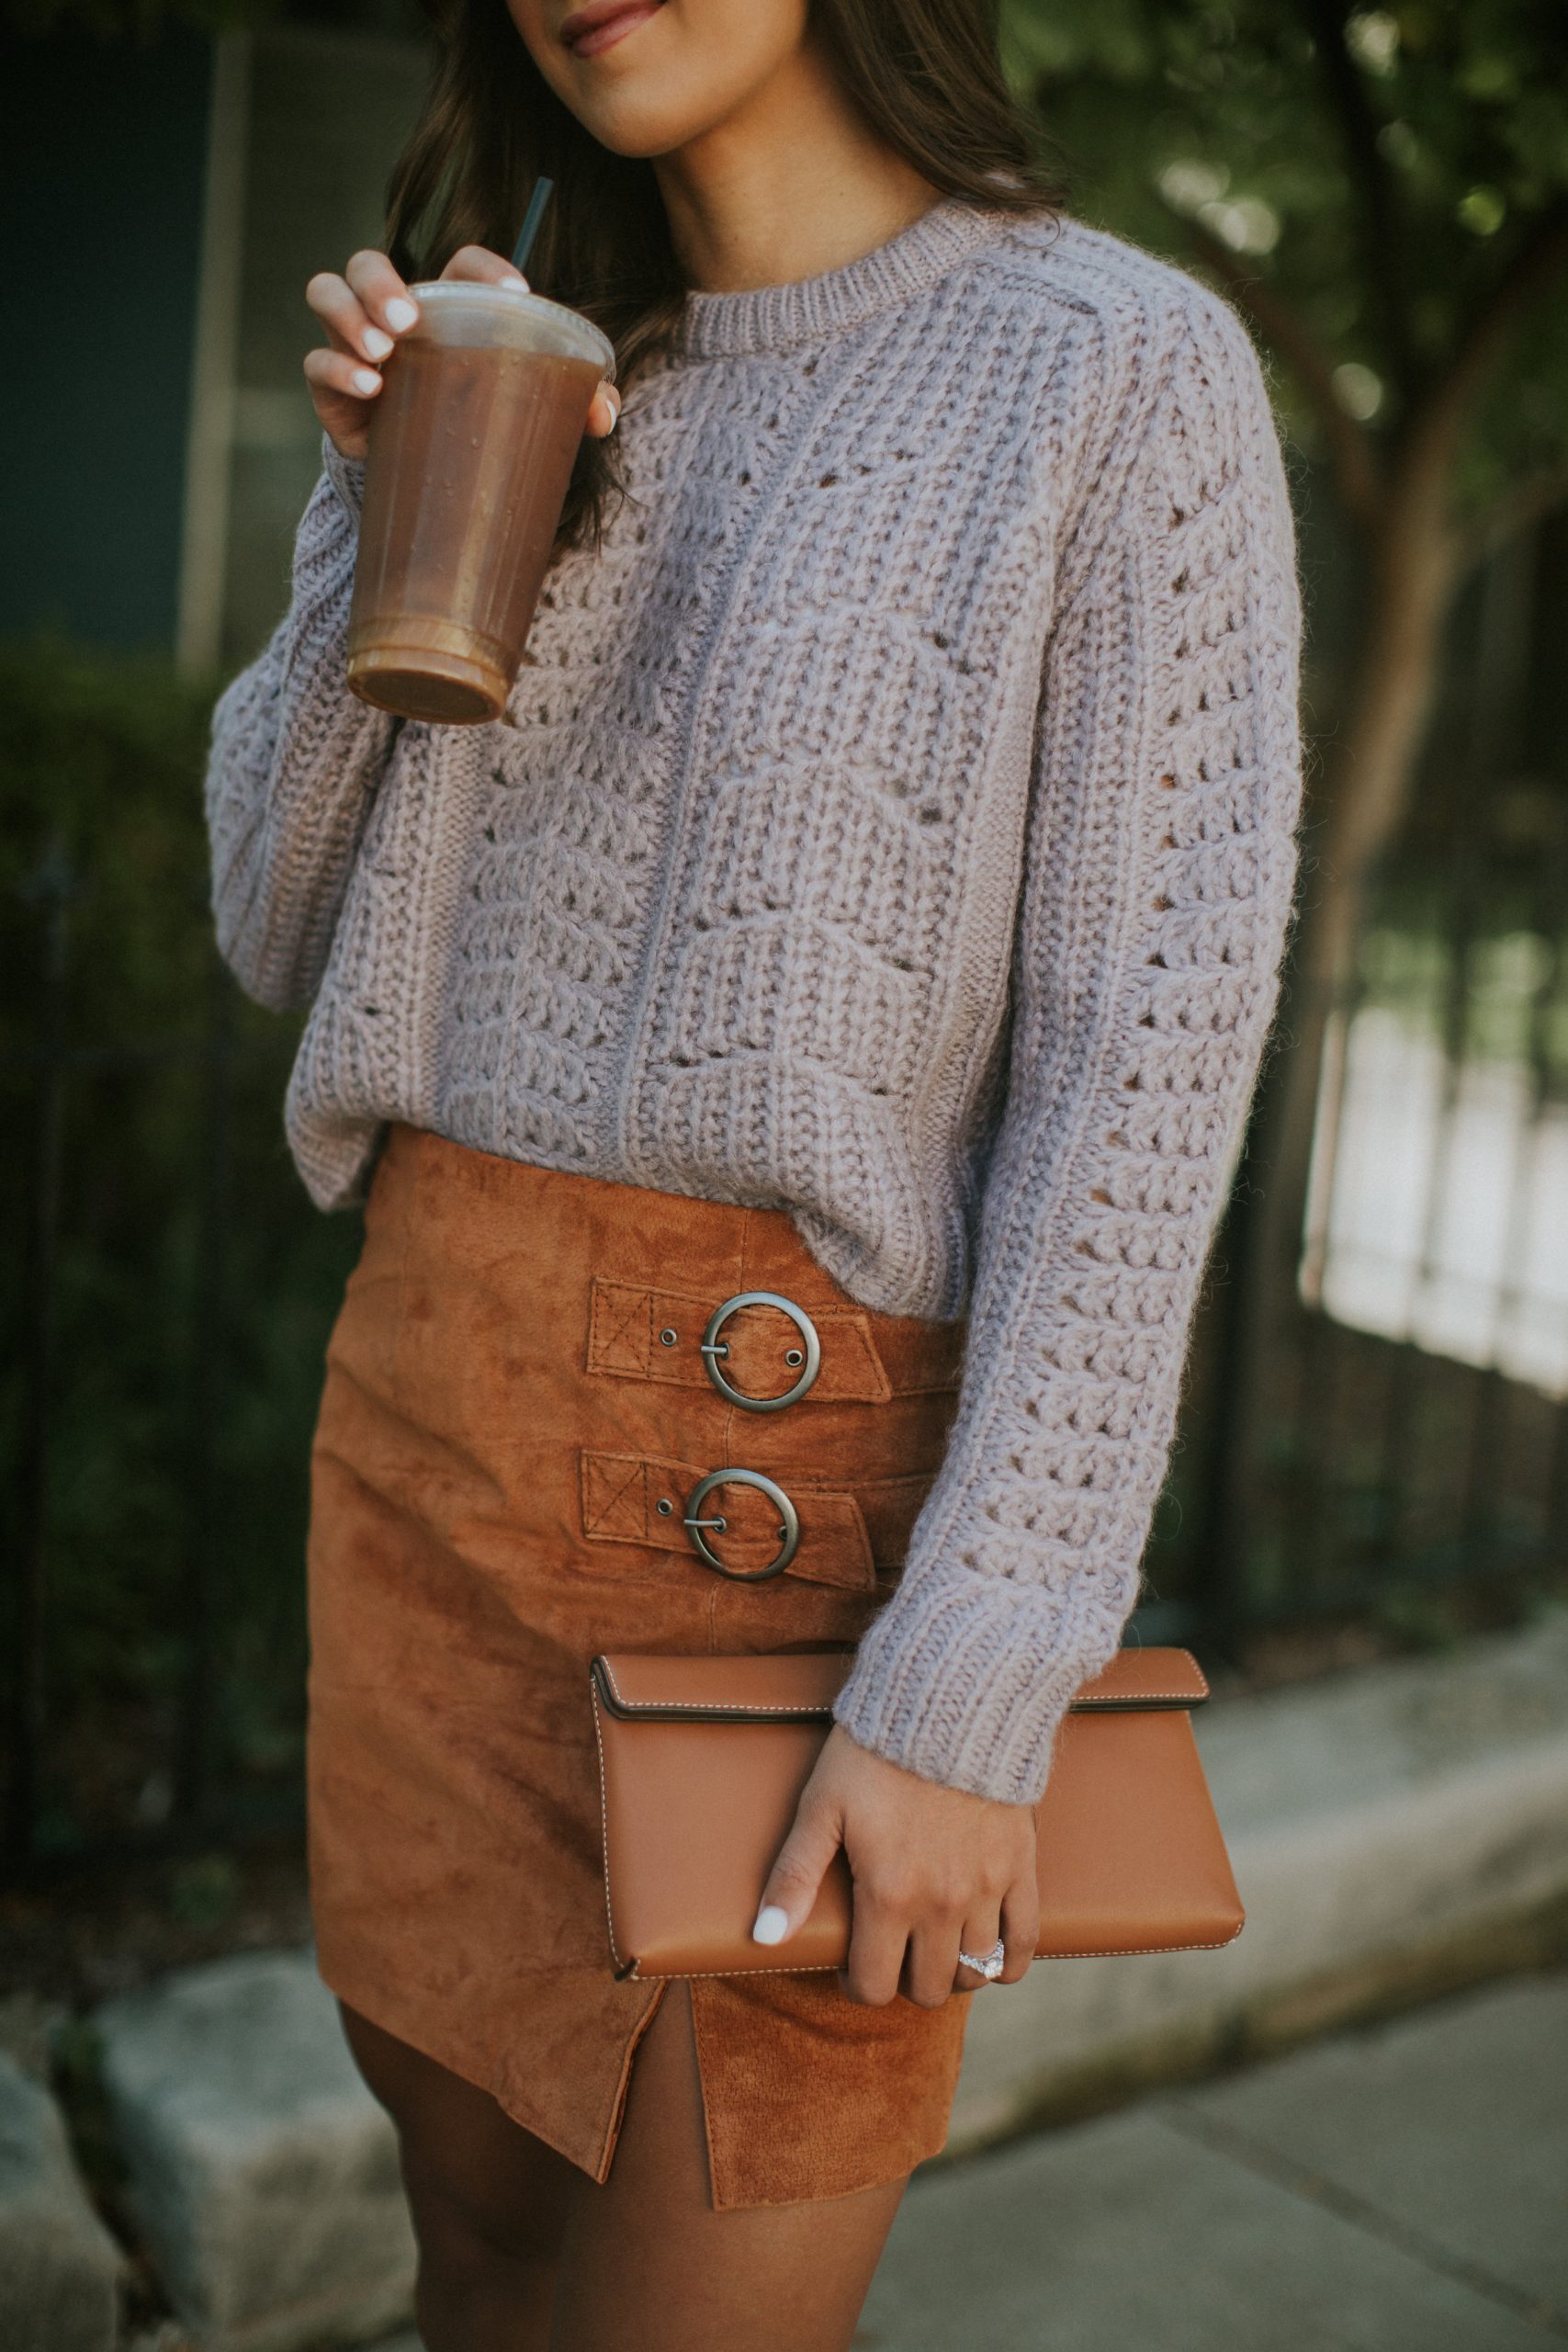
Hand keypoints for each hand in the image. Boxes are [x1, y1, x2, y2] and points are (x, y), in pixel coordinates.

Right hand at [303, 245, 620, 462]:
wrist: (427, 473)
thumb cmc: (479, 419)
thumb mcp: (525, 407)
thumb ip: (572, 401)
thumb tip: (605, 413)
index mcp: (450, 304)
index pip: (461, 262)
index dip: (485, 268)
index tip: (516, 295)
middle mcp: (396, 310)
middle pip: (369, 264)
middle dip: (382, 282)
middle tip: (410, 318)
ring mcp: (356, 343)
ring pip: (327, 294)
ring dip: (349, 314)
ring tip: (382, 351)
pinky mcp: (332, 387)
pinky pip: (317, 363)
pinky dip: (337, 369)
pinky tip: (369, 387)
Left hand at [752, 1724, 1039, 2006]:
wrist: (949, 1701)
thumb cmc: (875, 1751)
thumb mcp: (822, 1806)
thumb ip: (794, 1875)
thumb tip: (763, 1937)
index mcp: (887, 1894)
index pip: (874, 1985)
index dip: (858, 1984)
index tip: (853, 1965)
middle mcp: (940, 1904)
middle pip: (928, 1988)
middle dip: (905, 1981)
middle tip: (894, 1952)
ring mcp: (985, 1888)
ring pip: (976, 1972)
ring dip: (953, 1972)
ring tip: (936, 1948)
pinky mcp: (1020, 1866)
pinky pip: (1026, 1940)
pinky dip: (1010, 1962)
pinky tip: (993, 1956)